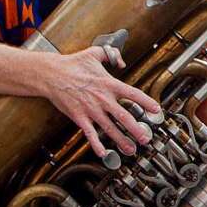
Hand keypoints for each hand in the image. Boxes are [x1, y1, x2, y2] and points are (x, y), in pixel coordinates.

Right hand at [42, 46, 159, 158]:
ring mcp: (91, 109)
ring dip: (121, 140)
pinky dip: (96, 144)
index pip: (133, 94)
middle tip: (146, 138)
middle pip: (124, 117)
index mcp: (109, 84)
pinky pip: (89, 133)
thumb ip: (112, 55)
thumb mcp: (95, 53)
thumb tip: (122, 61)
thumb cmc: (72, 64)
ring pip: (110, 128)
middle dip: (136, 129)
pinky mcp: (79, 117)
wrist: (50, 74)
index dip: (146, 102)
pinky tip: (103, 153)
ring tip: (131, 149)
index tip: (156, 110)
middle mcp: (102, 99)